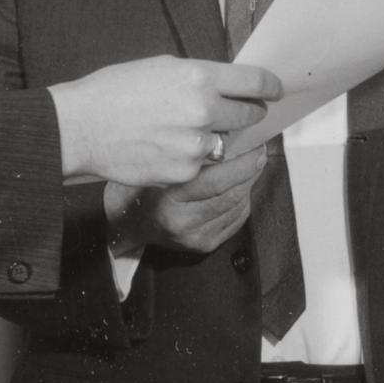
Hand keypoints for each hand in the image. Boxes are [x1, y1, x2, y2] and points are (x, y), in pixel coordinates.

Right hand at [51, 57, 279, 187]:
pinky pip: (203, 165)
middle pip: (249, 114)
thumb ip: (198, 76)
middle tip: (237, 113)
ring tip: (185, 133)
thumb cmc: (113, 93)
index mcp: (199, 77)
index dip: (270, 86)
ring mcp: (197, 144)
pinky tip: (168, 149)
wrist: (80, 128)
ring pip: (226, 143)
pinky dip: (193, 160)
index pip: (254, 81)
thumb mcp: (160, 67)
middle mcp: (204, 110)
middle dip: (245, 113)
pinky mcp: (186, 172)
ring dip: (215, 139)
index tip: (274, 90)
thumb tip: (226, 84)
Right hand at [103, 146, 266, 257]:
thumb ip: (190, 156)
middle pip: (232, 194)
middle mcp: (182, 223)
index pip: (216, 181)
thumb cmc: (140, 187)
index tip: (255, 144)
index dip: (241, 162)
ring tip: (245, 166)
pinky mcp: (205, 245)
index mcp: (167, 201)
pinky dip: (242, 200)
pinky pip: (237, 218)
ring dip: (247, 183)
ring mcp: (195, 237)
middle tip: (257, 151)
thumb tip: (232, 137)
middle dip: (250, 170)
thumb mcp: (158, 165)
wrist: (126, 222)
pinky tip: (235, 187)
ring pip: (238, 205)